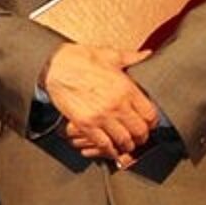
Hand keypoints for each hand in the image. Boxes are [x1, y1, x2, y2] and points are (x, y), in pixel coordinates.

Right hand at [42, 43, 157, 160]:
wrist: (53, 65)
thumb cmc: (79, 58)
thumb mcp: (109, 54)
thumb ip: (132, 57)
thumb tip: (147, 55)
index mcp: (126, 88)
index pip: (151, 115)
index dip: (152, 122)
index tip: (148, 124)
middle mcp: (117, 105)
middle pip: (140, 131)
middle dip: (141, 136)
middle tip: (139, 137)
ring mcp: (101, 116)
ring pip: (124, 141)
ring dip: (126, 145)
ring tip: (126, 144)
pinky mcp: (85, 124)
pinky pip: (103, 144)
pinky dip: (109, 150)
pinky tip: (110, 148)